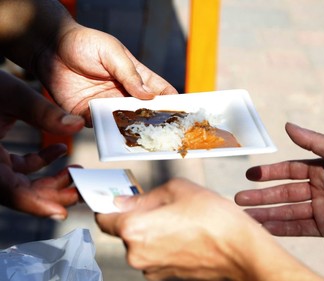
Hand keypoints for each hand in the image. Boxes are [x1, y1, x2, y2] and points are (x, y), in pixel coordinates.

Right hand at [0, 70, 83, 218]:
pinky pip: (18, 168)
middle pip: (19, 192)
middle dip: (52, 194)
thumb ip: (43, 112)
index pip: (8, 191)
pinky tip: (59, 151)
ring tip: (77, 172)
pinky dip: (40, 163)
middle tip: (81, 190)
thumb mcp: (11, 93)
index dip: (35, 204)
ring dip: (50, 180)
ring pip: (21, 183)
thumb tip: (77, 125)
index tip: (62, 212)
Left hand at [36, 25, 177, 124]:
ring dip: (132, 129)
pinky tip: (114, 135)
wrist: (49, 47)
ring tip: (140, 136)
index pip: (160, 91)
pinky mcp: (87, 113)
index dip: (172, 102)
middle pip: (145, 112)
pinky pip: (100, 126)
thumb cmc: (85, 43)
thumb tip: (149, 95)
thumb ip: (129, 73)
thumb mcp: (112, 52)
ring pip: (125, 123)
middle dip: (154, 122)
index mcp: (136, 77)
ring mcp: (107, 105)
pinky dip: (107, 131)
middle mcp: (124, 94)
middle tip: (162, 133)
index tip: (181, 113)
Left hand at [96, 178, 321, 280]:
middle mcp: (137, 254)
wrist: (241, 250)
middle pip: (123, 230)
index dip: (105, 205)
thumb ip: (144, 197)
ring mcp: (151, 269)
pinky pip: (154, 254)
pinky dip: (161, 243)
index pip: (103, 217)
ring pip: (140, 242)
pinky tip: (183, 233)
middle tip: (157, 204)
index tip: (109, 198)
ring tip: (177, 219)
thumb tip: (124, 201)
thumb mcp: (178, 189)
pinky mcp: (165, 276)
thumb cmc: (214, 218)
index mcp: (135, 229)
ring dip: (150, 229)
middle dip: (135, 215)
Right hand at [235, 123, 323, 242]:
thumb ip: (313, 141)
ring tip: (246, 215)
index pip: (288, 170)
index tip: (250, 175)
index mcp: (320, 169)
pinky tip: (264, 228)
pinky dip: (281, 229)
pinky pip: (298, 228)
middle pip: (282, 192)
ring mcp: (319, 209)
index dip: (269, 173)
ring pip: (286, 211)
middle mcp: (317, 188)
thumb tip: (288, 126)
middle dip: (261, 196)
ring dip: (266, 213)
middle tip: (239, 198)